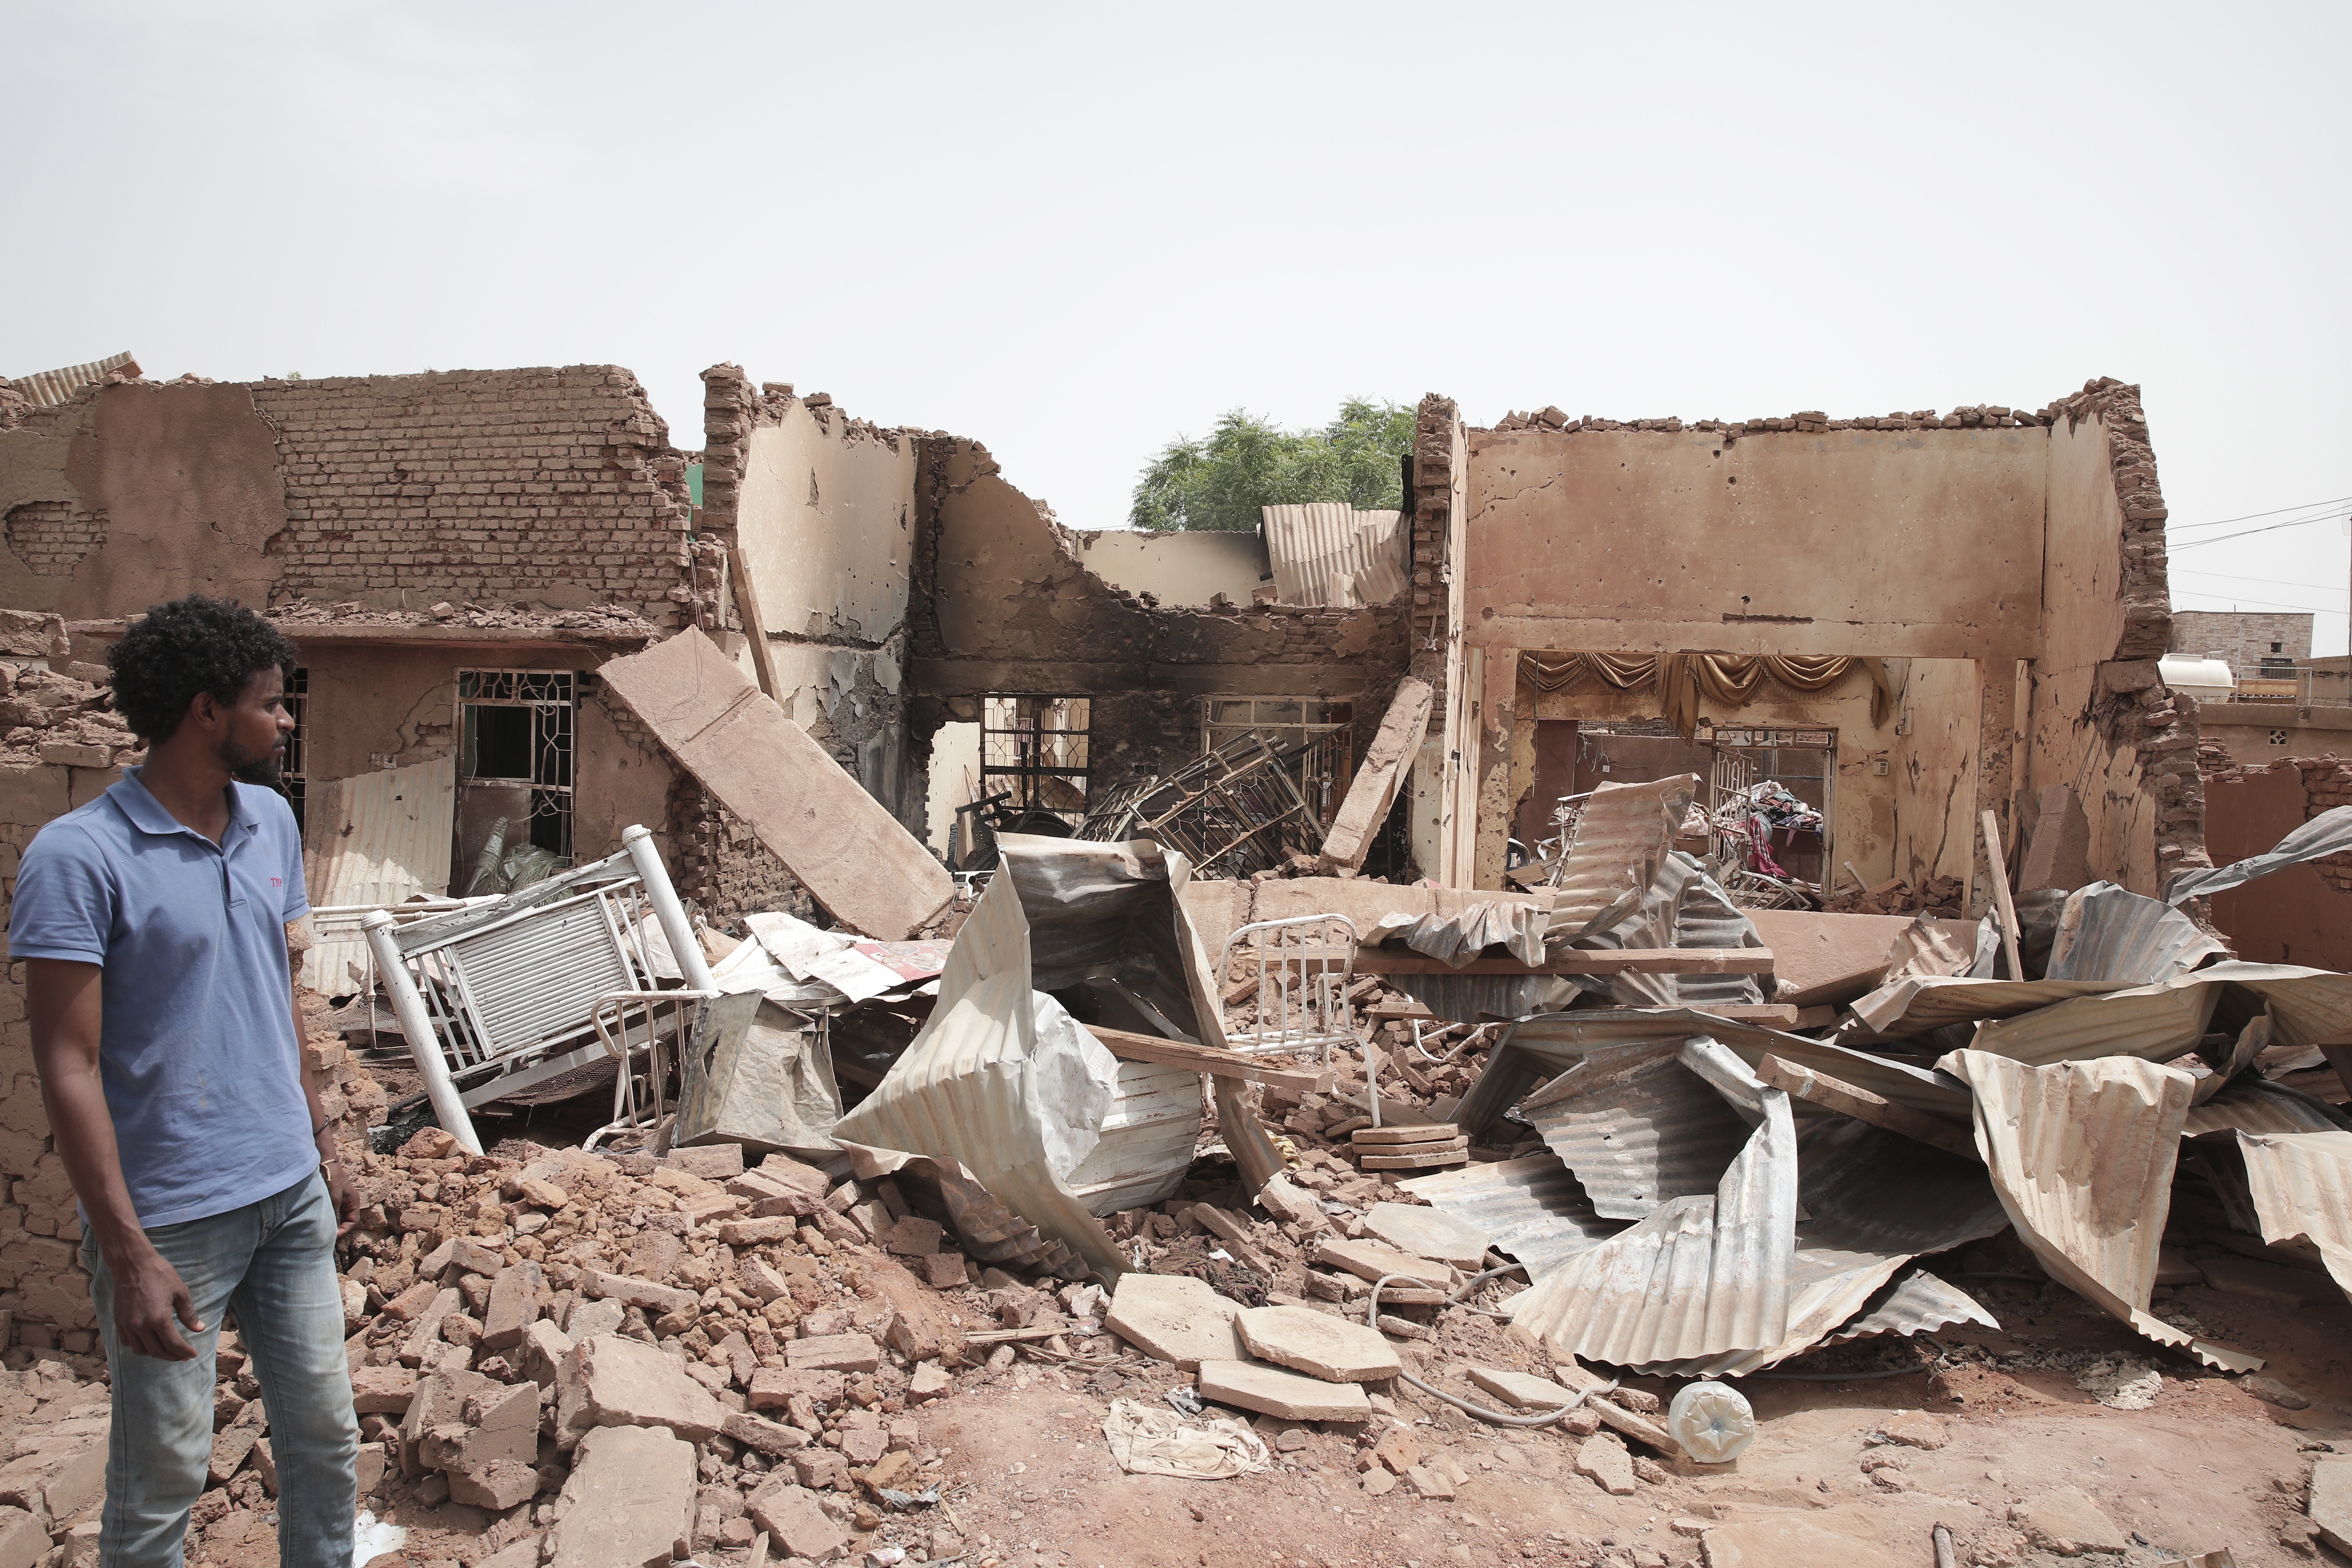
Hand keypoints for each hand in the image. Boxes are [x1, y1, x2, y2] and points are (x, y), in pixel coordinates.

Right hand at [105, 1240, 202, 1360]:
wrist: (132, 1264)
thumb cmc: (159, 1274)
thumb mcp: (180, 1292)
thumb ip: (188, 1314)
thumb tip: (199, 1329)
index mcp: (158, 1319)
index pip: (173, 1345)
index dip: (184, 1352)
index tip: (192, 1355)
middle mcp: (140, 1326)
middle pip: (157, 1351)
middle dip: (172, 1356)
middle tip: (182, 1355)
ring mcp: (127, 1325)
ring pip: (141, 1350)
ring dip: (155, 1353)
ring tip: (167, 1349)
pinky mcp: (119, 1321)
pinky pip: (128, 1342)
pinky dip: (140, 1346)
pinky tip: (149, 1342)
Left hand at [325, 1160, 358, 1238]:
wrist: (325, 1162)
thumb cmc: (332, 1177)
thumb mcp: (334, 1196)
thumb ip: (335, 1213)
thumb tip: (334, 1230)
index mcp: (354, 1201)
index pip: (353, 1221)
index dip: (344, 1230)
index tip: (333, 1236)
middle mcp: (349, 1202)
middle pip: (346, 1220)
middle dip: (338, 1228)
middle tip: (326, 1235)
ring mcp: (341, 1200)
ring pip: (338, 1216)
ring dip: (332, 1222)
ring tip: (322, 1228)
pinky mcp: (333, 1198)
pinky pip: (332, 1211)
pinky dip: (327, 1216)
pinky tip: (319, 1219)